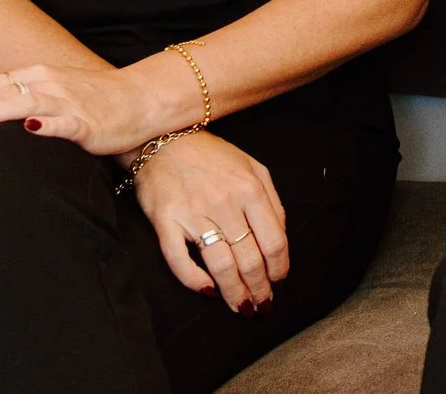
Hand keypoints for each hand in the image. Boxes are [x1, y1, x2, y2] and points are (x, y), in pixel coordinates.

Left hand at [0, 63, 161, 157]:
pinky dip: (46, 124)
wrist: (141, 100)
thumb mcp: (50, 96)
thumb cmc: (93, 103)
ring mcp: (68, 101)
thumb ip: (18, 103)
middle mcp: (47, 83)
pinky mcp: (88, 122)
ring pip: (22, 104)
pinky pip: (65, 122)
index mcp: (35, 77)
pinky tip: (29, 129)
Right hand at [134, 131, 289, 313]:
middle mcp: (224, 202)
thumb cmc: (212, 156)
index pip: (273, 241)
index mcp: (250, 189)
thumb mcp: (253, 168)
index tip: (279, 283)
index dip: (279, 269)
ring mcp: (193, 213)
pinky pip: (179, 260)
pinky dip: (195, 281)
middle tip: (262, 305)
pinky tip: (208, 291)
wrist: (165, 138)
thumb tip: (281, 237)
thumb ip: (271, 201)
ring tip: (241, 307)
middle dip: (259, 289)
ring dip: (234, 293)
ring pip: (220, 265)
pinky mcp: (165, 221)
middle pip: (249, 259)